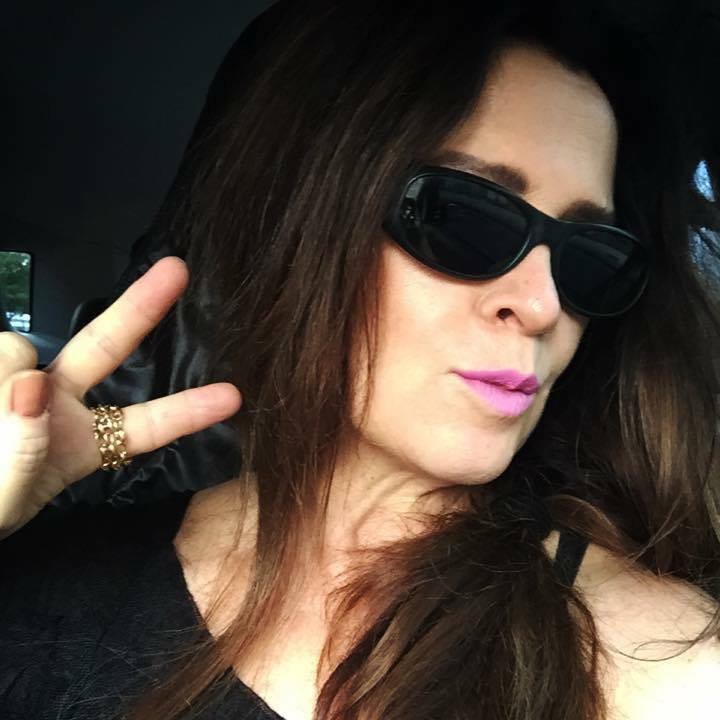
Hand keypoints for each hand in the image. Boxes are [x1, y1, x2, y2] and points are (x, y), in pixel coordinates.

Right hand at [0, 256, 241, 539]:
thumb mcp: (4, 497)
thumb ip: (22, 449)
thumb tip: (30, 386)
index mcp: (82, 444)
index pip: (144, 426)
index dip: (187, 412)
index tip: (234, 396)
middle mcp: (56, 402)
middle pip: (105, 346)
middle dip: (140, 307)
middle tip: (179, 268)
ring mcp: (17, 379)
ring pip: (17, 351)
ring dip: (1, 378)